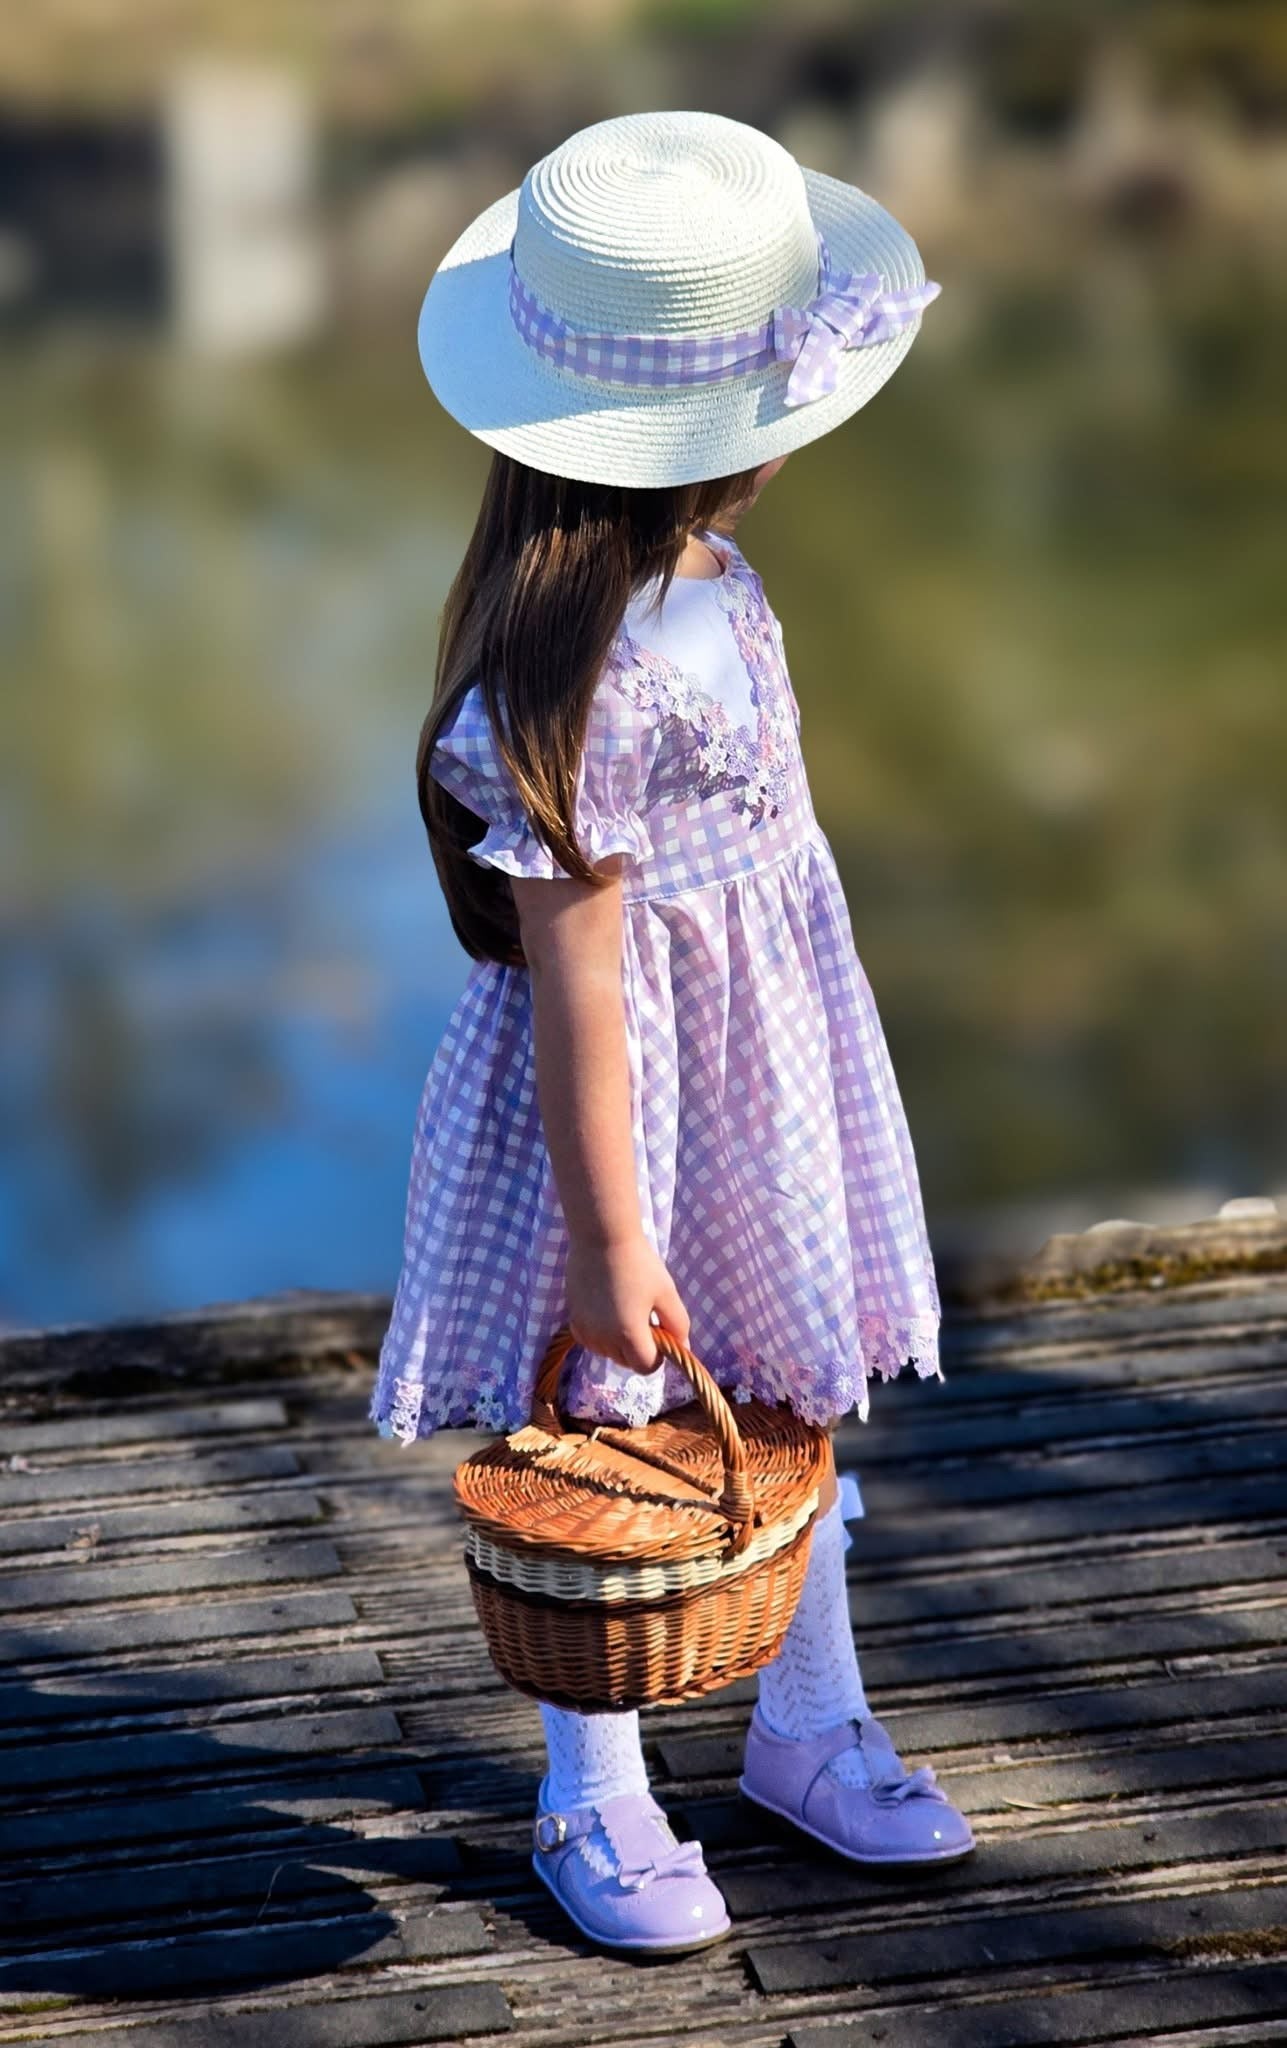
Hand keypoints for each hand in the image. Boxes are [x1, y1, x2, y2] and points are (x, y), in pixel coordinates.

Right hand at [565, 1232, 691, 1373]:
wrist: (601, 1237)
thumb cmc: (639, 1263)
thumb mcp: (667, 1293)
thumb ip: (678, 1325)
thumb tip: (683, 1348)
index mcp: (629, 1334)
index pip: (646, 1367)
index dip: (658, 1355)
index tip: (659, 1332)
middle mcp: (603, 1339)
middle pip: (626, 1361)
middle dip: (638, 1348)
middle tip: (644, 1317)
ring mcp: (585, 1330)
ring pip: (607, 1352)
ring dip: (618, 1342)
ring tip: (624, 1310)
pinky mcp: (573, 1319)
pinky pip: (591, 1340)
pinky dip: (601, 1334)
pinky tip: (607, 1309)